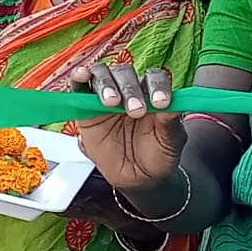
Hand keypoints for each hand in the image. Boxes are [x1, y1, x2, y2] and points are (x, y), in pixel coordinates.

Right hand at [71, 63, 185, 191]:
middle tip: (135, 111)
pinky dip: (78, 77)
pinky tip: (82, 75)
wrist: (135, 177)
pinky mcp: (85, 106)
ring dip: (106, 83)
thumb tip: (172, 106)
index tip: (161, 103)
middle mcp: (128, 89)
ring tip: (111, 102)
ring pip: (102, 74)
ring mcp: (105, 95)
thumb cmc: (156, 156)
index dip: (157, 85)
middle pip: (125, 73)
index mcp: (151, 94)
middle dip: (130, 89)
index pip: (154, 77)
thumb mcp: (170, 143)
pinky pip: (79, 86)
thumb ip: (170, 124)